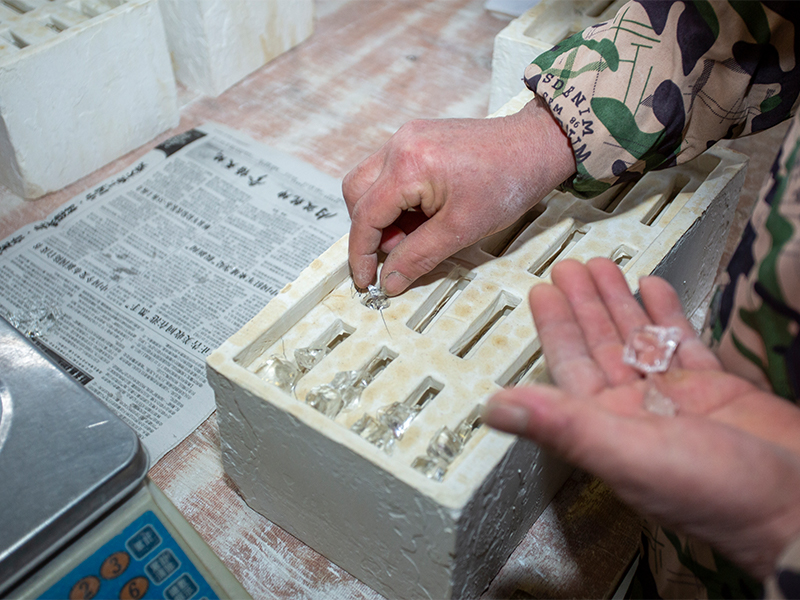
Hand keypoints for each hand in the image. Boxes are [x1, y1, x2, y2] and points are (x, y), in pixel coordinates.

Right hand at [343, 97, 574, 294]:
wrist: (536, 146)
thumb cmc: (508, 182)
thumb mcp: (461, 230)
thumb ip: (418, 256)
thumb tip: (389, 280)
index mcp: (408, 165)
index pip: (365, 215)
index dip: (361, 253)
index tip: (365, 279)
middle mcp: (400, 145)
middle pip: (357, 193)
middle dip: (370, 231)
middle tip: (396, 253)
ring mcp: (407, 137)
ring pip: (370, 182)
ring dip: (383, 215)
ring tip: (416, 233)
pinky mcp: (417, 138)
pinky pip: (390, 172)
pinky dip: (397, 199)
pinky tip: (424, 215)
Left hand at [483, 258, 799, 578]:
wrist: (797, 505)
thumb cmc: (715, 493)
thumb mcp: (626, 453)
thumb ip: (561, 425)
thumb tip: (493, 410)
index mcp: (608, 426)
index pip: (570, 365)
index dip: (554, 328)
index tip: (540, 293)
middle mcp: (637, 410)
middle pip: (601, 345)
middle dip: (584, 305)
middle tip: (569, 267)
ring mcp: (678, 398)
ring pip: (639, 339)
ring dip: (619, 302)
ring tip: (603, 266)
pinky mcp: (718, 389)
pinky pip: (682, 342)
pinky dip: (666, 314)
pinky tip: (653, 288)